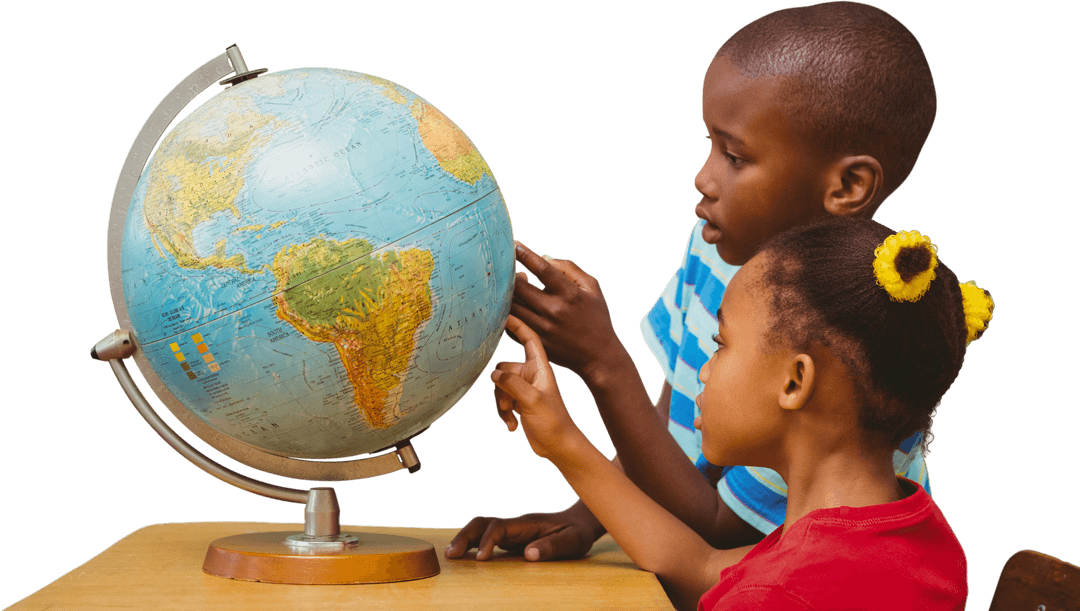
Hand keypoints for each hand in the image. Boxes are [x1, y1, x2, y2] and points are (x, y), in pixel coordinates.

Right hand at [444, 511, 599, 561]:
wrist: (581, 522)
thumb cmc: (577, 533)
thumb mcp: (571, 542)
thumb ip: (551, 547)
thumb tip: (528, 554)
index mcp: (528, 523)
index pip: (500, 527)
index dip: (488, 540)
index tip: (481, 559)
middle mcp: (516, 524)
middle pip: (483, 522)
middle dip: (465, 536)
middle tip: (450, 554)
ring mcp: (512, 530)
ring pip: (482, 527)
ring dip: (465, 538)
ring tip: (451, 555)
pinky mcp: (511, 537)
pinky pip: (487, 536)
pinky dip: (472, 543)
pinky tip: (464, 555)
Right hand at [492, 315, 581, 460]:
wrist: (559, 447)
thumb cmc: (554, 422)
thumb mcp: (532, 401)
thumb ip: (512, 384)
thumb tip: (494, 373)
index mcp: (540, 367)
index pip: (528, 338)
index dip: (517, 323)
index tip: (503, 311)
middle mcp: (532, 374)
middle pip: (505, 366)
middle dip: (500, 384)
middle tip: (506, 401)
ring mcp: (525, 387)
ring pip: (500, 384)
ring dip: (500, 401)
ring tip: (511, 415)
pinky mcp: (519, 400)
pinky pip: (501, 398)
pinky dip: (503, 411)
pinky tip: (512, 425)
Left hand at [510, 242, 624, 385]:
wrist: (599, 355)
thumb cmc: (596, 317)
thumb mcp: (592, 288)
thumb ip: (570, 269)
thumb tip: (544, 257)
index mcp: (569, 294)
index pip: (543, 269)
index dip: (526, 254)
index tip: (513, 244)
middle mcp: (554, 310)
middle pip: (520, 287)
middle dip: (511, 275)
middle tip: (511, 271)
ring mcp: (543, 328)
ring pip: (513, 306)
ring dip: (507, 294)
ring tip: (511, 288)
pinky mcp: (536, 341)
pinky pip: (513, 324)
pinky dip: (509, 313)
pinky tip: (512, 306)